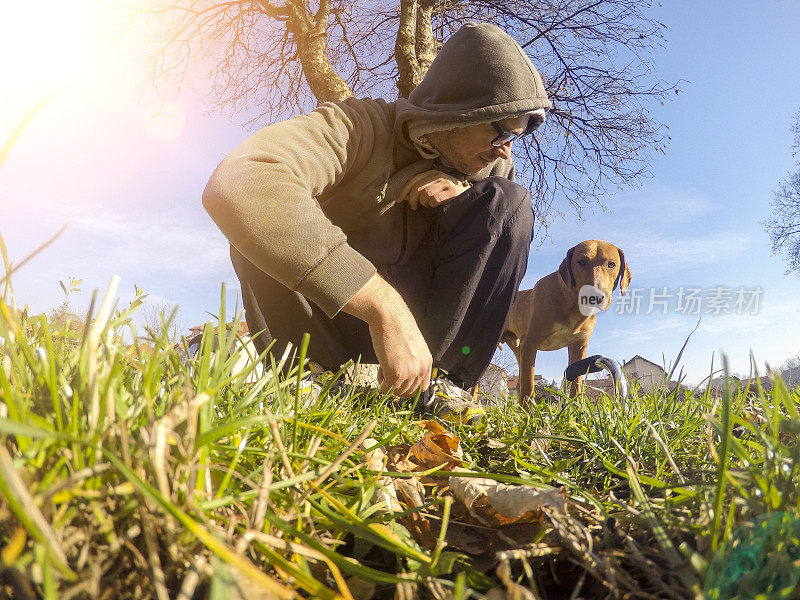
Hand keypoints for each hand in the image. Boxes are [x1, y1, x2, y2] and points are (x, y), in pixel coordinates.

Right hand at [342, 274, 431, 396]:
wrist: (389, 316)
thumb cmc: (397, 326)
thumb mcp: (413, 345)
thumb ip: (412, 359)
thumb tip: (404, 372)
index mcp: (427, 361)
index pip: (422, 386)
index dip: (410, 387)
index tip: (400, 384)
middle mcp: (421, 368)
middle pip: (410, 391)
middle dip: (398, 387)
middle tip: (388, 376)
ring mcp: (410, 373)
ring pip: (399, 392)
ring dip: (389, 385)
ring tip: (383, 369)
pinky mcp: (396, 374)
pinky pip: (387, 389)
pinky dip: (382, 384)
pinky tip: (380, 370)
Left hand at [396, 170, 469, 209]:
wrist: (467, 194)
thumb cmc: (446, 192)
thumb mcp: (433, 186)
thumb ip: (420, 189)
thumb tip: (403, 197)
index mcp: (431, 173)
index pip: (413, 180)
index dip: (404, 191)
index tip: (399, 200)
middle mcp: (438, 175)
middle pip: (417, 188)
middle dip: (412, 199)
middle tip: (414, 207)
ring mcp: (446, 183)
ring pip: (426, 194)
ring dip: (424, 203)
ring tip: (428, 205)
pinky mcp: (453, 192)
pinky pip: (436, 200)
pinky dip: (433, 204)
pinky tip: (436, 205)